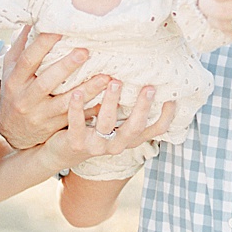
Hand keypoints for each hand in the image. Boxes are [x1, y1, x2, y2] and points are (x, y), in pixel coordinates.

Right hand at [0, 26, 110, 148]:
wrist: (10, 131)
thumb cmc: (14, 92)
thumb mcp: (10, 69)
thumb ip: (21, 47)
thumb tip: (33, 19)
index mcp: (15, 80)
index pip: (28, 60)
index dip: (43, 44)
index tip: (60, 29)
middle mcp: (25, 98)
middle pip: (47, 81)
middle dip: (67, 66)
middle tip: (85, 51)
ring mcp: (40, 115)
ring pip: (65, 103)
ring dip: (87, 90)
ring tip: (106, 78)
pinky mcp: (53, 127)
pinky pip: (74, 119)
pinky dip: (91, 111)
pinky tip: (107, 102)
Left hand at [42, 82, 177, 169]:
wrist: (60, 153)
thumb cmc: (92, 129)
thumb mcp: (113, 122)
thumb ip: (127, 108)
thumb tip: (145, 79)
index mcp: (128, 139)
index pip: (154, 131)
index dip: (166, 117)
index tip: (172, 98)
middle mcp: (116, 145)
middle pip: (134, 127)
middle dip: (142, 107)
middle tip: (149, 87)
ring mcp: (96, 146)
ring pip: (107, 123)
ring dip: (111, 101)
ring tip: (113, 81)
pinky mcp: (75, 143)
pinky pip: (77, 123)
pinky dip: (77, 107)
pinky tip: (77, 91)